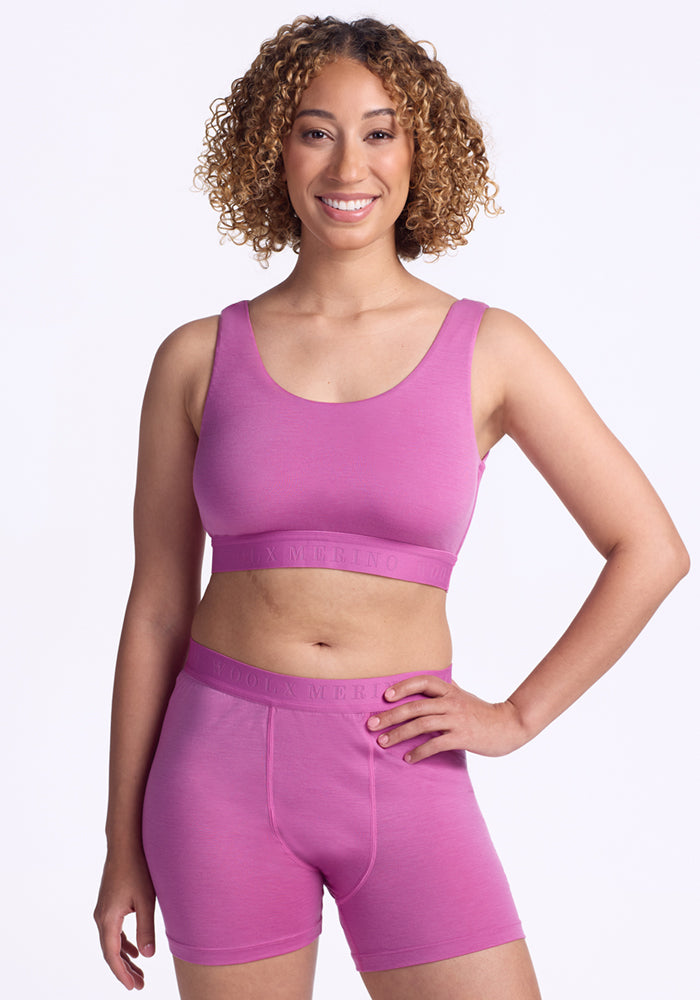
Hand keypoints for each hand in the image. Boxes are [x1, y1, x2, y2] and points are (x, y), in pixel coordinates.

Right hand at [94, 851, 155, 989]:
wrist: (125, 844)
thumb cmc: (137, 869)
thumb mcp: (146, 900)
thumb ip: (146, 929)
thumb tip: (148, 956)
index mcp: (108, 919)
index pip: (112, 955)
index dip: (122, 973)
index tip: (134, 987)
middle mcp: (101, 917)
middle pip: (111, 952)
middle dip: (125, 970)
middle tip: (139, 985)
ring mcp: (103, 910)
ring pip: (112, 942)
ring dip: (124, 958)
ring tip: (139, 973)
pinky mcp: (109, 904)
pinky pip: (113, 931)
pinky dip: (123, 943)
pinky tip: (135, 949)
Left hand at [366, 675, 529, 762]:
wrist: (509, 726)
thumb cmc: (481, 712)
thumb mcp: (463, 695)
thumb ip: (445, 688)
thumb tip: (425, 682)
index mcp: (450, 690)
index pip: (423, 681)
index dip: (402, 687)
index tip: (384, 696)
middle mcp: (451, 702)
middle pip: (415, 706)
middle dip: (390, 716)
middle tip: (371, 724)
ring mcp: (457, 720)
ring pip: (421, 725)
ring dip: (398, 734)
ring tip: (382, 742)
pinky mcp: (462, 737)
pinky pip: (435, 744)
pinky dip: (418, 752)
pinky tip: (408, 758)